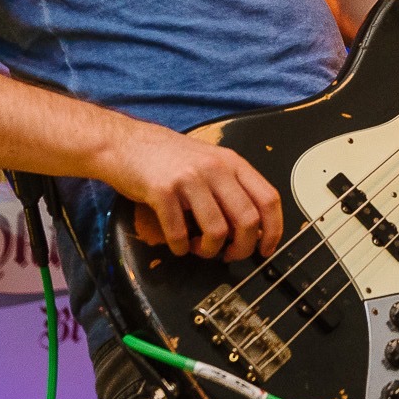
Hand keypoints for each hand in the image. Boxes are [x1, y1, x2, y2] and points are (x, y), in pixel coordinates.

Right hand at [104, 123, 282, 262]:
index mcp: (232, 163)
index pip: (268, 199)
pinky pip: (180, 233)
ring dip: (209, 251)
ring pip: (217, 231)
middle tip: (228, 255)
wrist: (125, 143)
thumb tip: (251, 227)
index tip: (266, 248)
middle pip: (247, 220)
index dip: (273, 230)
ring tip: (198, 248)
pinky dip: (180, 247)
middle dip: (241, 248)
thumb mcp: (209, 162)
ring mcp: (189, 178)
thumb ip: (231, 188)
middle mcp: (215, 168)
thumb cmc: (167, 157)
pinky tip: (178, 244)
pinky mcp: (163, 191)